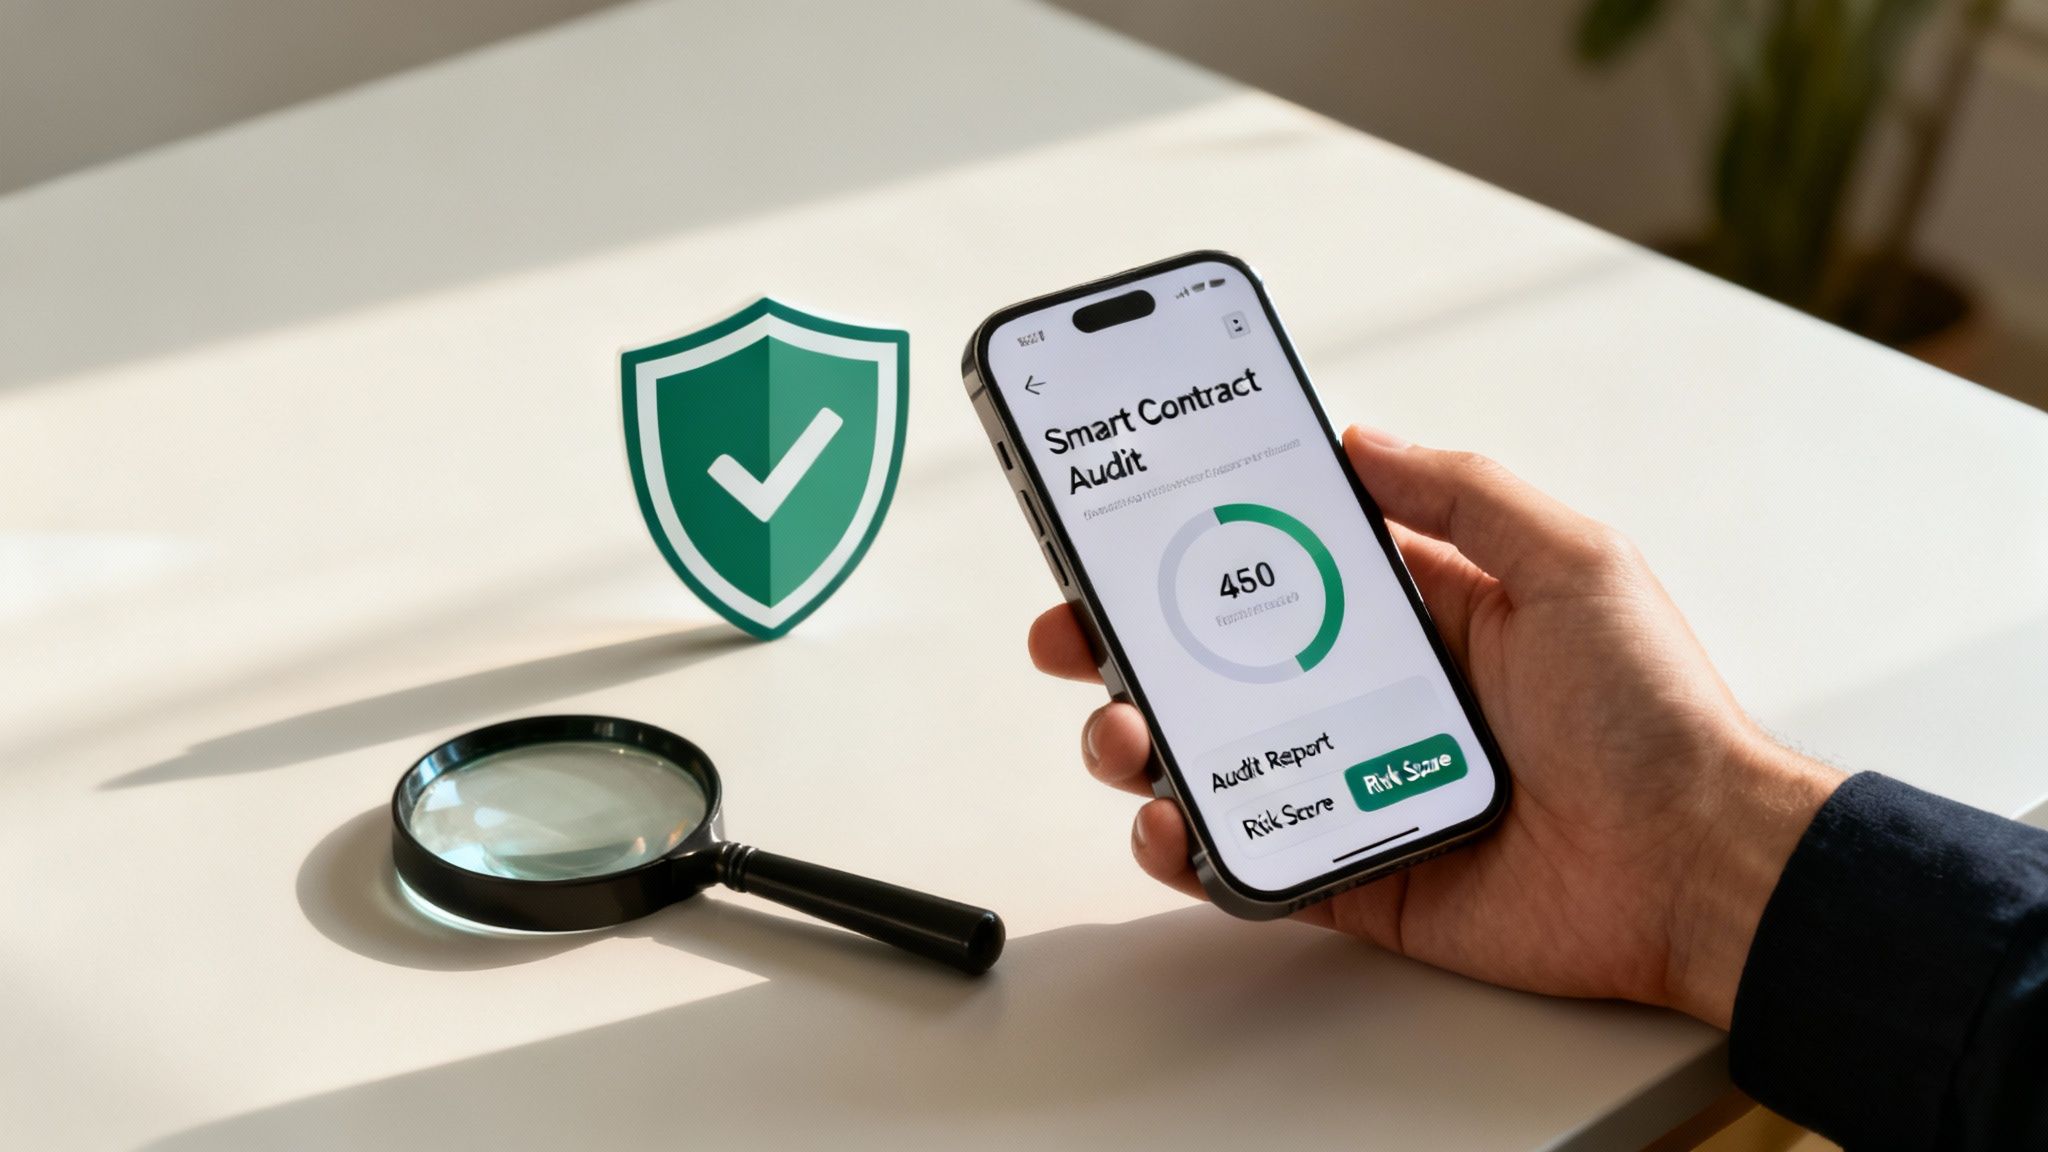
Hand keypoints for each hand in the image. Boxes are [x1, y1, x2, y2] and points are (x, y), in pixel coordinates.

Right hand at [1029, 426, 1843, 1027]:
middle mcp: (1375, 696)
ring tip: (1121, 729)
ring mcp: (1357, 785)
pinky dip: (1191, 848)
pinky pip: (1252, 859)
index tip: (1125, 526)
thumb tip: (1359, 440)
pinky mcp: (1358, 873)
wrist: (1697, 868)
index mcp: (1420, 613)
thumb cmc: (1653, 713)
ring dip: (1141, 738)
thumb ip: (1461, 493)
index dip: (1200, 548)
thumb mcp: (1570, 561)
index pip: (1280, 568)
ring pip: (1215, 758)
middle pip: (1220, 664)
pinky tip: (1169, 821)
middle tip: (1074, 632)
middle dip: (1130, 644)